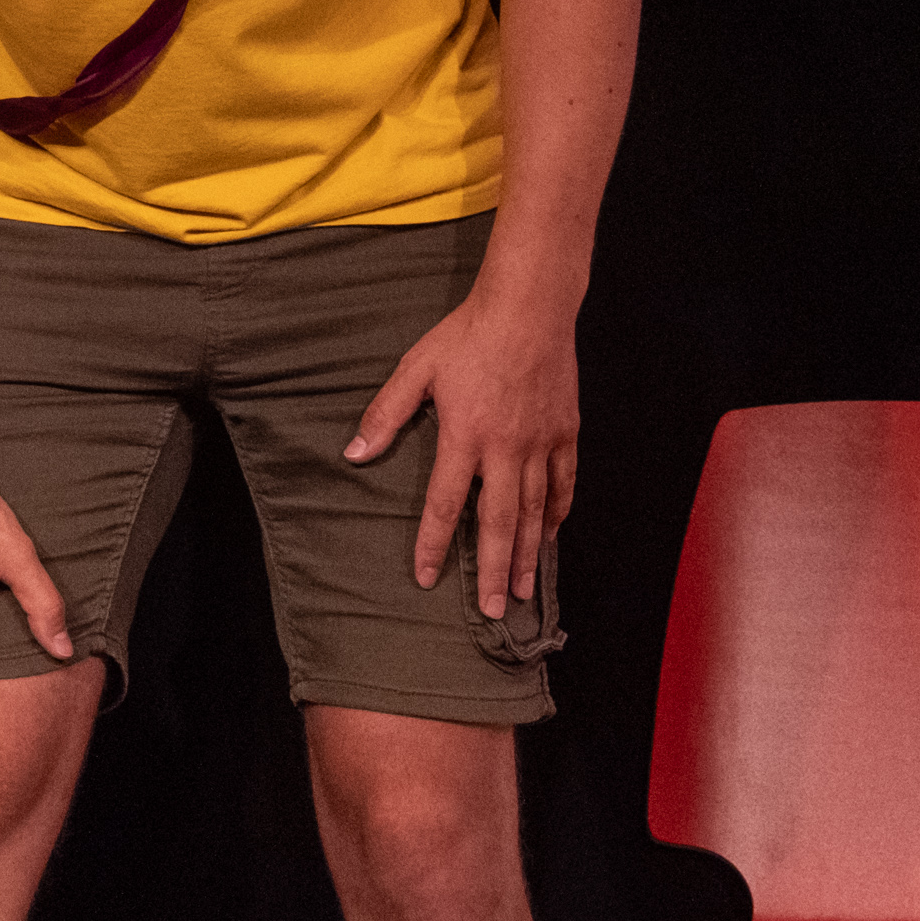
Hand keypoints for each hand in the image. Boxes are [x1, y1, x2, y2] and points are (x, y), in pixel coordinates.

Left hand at [345, 280, 580, 613]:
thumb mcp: (416, 370)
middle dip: (496, 570)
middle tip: (498, 611)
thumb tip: (354, 452)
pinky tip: (552, 535)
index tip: (427, 577)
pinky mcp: (565, 433)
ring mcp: (541, 444)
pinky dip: (558, 512)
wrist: (528, 309)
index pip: (446, 504)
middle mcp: (506, 450)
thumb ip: (385, 414)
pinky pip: (563, 483)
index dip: (435, 545)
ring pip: (536, 511)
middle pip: (500, 522)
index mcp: (465, 437)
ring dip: (530, 553)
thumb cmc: (466, 336)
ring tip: (527, 589)